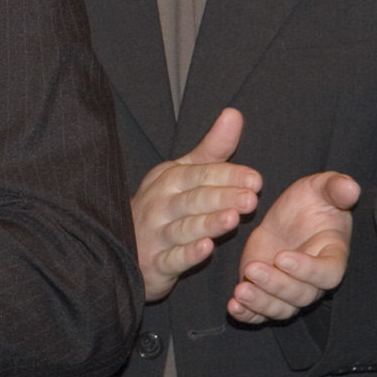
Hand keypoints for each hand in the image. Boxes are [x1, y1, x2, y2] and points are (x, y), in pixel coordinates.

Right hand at [132, 107, 261, 300]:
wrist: (121, 245)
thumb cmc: (162, 206)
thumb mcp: (183, 174)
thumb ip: (212, 149)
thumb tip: (234, 113)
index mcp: (169, 180)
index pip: (199, 175)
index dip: (226, 176)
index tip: (255, 179)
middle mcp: (160, 205)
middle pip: (193, 199)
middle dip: (221, 198)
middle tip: (250, 199)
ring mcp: (155, 235)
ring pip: (183, 228)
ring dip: (207, 223)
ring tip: (231, 219)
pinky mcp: (155, 263)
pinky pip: (171, 258)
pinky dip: (187, 254)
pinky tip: (205, 249)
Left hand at [229, 170, 359, 323]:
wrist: (290, 215)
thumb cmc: (312, 201)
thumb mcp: (322, 187)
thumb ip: (336, 188)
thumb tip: (351, 187)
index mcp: (332, 256)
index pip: (326, 273)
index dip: (306, 270)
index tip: (282, 256)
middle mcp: (313, 280)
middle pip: (301, 295)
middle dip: (276, 285)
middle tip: (252, 269)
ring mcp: (289, 289)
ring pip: (281, 308)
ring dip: (261, 303)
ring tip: (240, 292)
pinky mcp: (267, 292)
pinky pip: (261, 313)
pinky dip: (248, 315)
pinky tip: (233, 307)